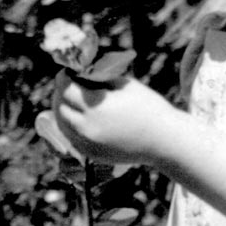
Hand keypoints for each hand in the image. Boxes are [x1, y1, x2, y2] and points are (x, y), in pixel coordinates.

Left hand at [53, 72, 180, 168]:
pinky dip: (70, 125)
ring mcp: (88, 144)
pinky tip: (78, 116)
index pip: (66, 88)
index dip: (64, 77)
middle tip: (67, 84)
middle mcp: (87, 127)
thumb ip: (99, 78)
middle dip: (61, 93)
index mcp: (96, 106)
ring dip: (63, 110)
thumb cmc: (148, 107)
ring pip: (62, 124)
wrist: (164, 141)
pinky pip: (72, 138)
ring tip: (70, 99)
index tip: (68, 71)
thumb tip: (79, 72)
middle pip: (60, 107)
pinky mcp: (92, 154)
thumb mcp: (124, 84)